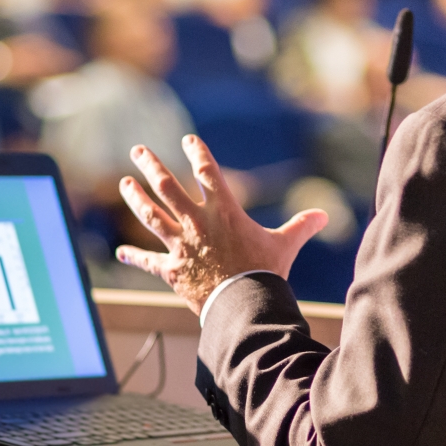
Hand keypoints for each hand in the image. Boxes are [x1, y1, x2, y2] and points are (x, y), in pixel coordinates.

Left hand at [116, 135, 328, 313]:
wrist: (244, 305)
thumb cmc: (266, 273)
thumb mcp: (285, 245)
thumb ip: (301, 226)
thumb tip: (324, 215)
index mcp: (224, 211)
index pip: (207, 172)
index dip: (198, 153)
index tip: (188, 140)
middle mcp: (197, 223)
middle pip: (167, 187)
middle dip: (151, 166)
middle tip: (138, 151)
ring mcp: (181, 245)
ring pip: (151, 215)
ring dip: (135, 198)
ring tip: (124, 183)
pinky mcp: (171, 270)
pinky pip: (149, 260)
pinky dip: (134, 256)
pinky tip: (121, 251)